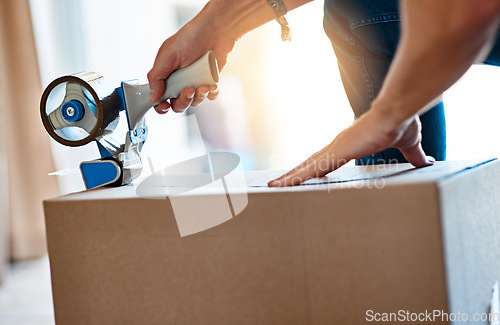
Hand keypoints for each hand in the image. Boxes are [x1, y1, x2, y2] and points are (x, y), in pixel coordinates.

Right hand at [147, 5, 236, 113]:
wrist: (215, 31)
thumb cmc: (190, 38)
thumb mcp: (168, 56)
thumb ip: (157, 77)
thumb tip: (152, 96)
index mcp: (166, 75)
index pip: (160, 97)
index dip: (161, 105)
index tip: (165, 105)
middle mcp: (180, 81)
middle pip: (178, 104)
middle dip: (183, 101)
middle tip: (189, 90)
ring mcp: (195, 82)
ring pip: (194, 102)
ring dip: (198, 97)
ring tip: (203, 86)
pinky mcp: (210, 82)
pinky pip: (210, 96)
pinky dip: (211, 94)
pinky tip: (212, 85)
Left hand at [268, 110, 434, 186]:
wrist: (397, 114)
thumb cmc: (401, 124)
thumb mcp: (407, 145)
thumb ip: (414, 155)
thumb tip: (429, 161)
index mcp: (350, 145)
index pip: (328, 159)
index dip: (316, 166)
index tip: (306, 173)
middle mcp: (338, 146)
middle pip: (311, 163)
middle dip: (296, 173)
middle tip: (279, 182)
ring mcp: (334, 149)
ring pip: (306, 167)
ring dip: (290, 177)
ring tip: (272, 186)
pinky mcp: (335, 153)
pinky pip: (310, 170)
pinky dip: (295, 178)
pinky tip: (282, 185)